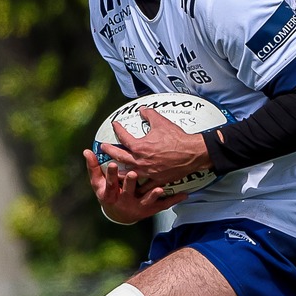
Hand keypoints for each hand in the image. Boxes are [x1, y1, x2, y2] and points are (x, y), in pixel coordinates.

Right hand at [85, 147, 184, 225]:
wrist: (121, 215)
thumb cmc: (109, 195)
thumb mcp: (98, 183)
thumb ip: (93, 167)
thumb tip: (86, 150)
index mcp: (113, 193)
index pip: (111, 182)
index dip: (111, 174)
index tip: (111, 164)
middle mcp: (126, 200)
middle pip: (128, 190)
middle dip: (130, 183)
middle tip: (133, 174)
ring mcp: (140, 205)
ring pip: (147, 200)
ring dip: (153, 194)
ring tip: (158, 188)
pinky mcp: (151, 209)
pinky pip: (164, 204)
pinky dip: (174, 199)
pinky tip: (184, 194)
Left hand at [97, 107, 211, 193]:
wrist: (192, 153)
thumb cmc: (177, 138)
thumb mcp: (161, 122)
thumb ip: (149, 114)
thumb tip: (142, 110)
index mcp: (139, 146)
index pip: (123, 137)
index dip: (118, 129)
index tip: (115, 125)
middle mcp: (140, 161)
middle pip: (119, 156)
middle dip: (109, 151)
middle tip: (104, 148)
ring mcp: (148, 172)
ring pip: (128, 174)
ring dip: (119, 172)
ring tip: (113, 171)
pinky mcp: (157, 180)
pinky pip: (144, 186)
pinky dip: (138, 186)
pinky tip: (134, 186)